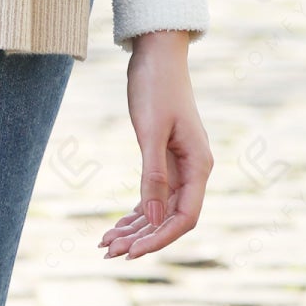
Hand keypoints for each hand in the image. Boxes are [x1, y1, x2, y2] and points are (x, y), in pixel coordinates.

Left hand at [98, 33, 213, 258]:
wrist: (158, 53)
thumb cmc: (155, 87)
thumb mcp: (150, 131)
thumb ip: (153, 174)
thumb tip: (153, 216)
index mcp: (198, 165)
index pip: (184, 217)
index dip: (159, 239)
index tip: (132, 252)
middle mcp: (194, 169)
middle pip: (170, 217)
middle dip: (141, 237)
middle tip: (108, 251)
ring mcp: (181, 164)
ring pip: (160, 208)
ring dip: (135, 227)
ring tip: (106, 243)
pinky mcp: (166, 156)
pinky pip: (154, 192)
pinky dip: (136, 209)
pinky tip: (118, 223)